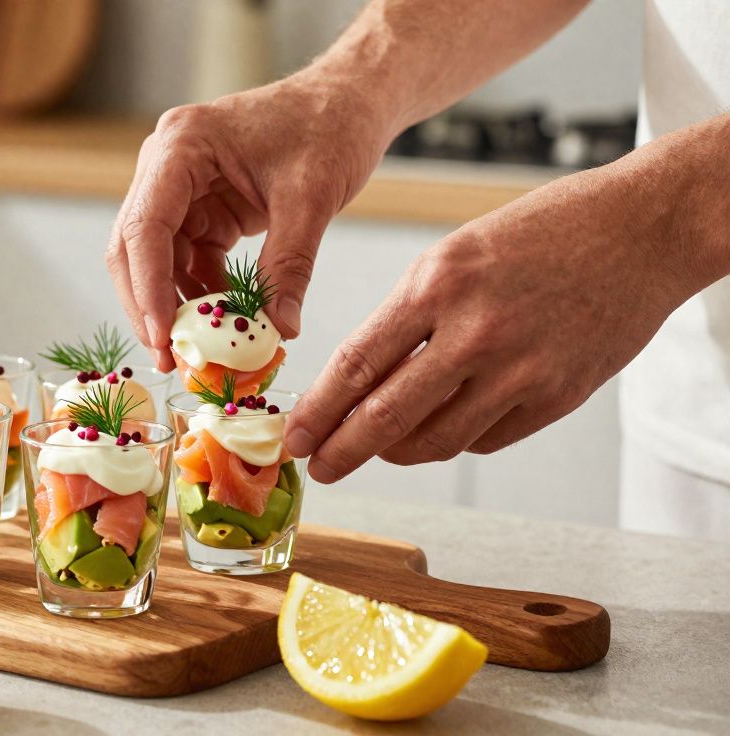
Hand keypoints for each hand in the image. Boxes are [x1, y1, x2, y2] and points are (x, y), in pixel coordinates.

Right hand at [105, 76, 392, 369]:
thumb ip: (289, 266)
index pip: (145, 226)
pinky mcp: (201, 207)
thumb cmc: (330, 126)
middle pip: (134, 246)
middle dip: (149, 305)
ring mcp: (180, 187)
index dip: (148, 287)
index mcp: (182, 145)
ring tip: (197, 352)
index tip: (162, 337)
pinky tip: (222, 324)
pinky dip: (201, 294)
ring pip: (156, 260)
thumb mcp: (312, 198)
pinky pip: (187, 260)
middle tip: (168, 358)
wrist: (349, 101)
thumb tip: (280, 330)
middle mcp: (167, 164)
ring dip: (174, 305)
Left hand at [287, 159, 707, 483]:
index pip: (357, 366)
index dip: (318, 412)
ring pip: (436, 441)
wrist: (640, 229)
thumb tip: (361, 382)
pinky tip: (443, 425)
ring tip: (378, 447)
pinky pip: (485, 440)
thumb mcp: (453, 255)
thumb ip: (407, 317)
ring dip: (397, 452)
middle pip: (387, 418)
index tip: (294, 436)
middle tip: (319, 467)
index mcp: (437, 286)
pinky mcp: (557, 397)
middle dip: (343, 451)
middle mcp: (475, 333)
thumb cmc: (540, 233)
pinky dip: (455, 439)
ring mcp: (521, 371)